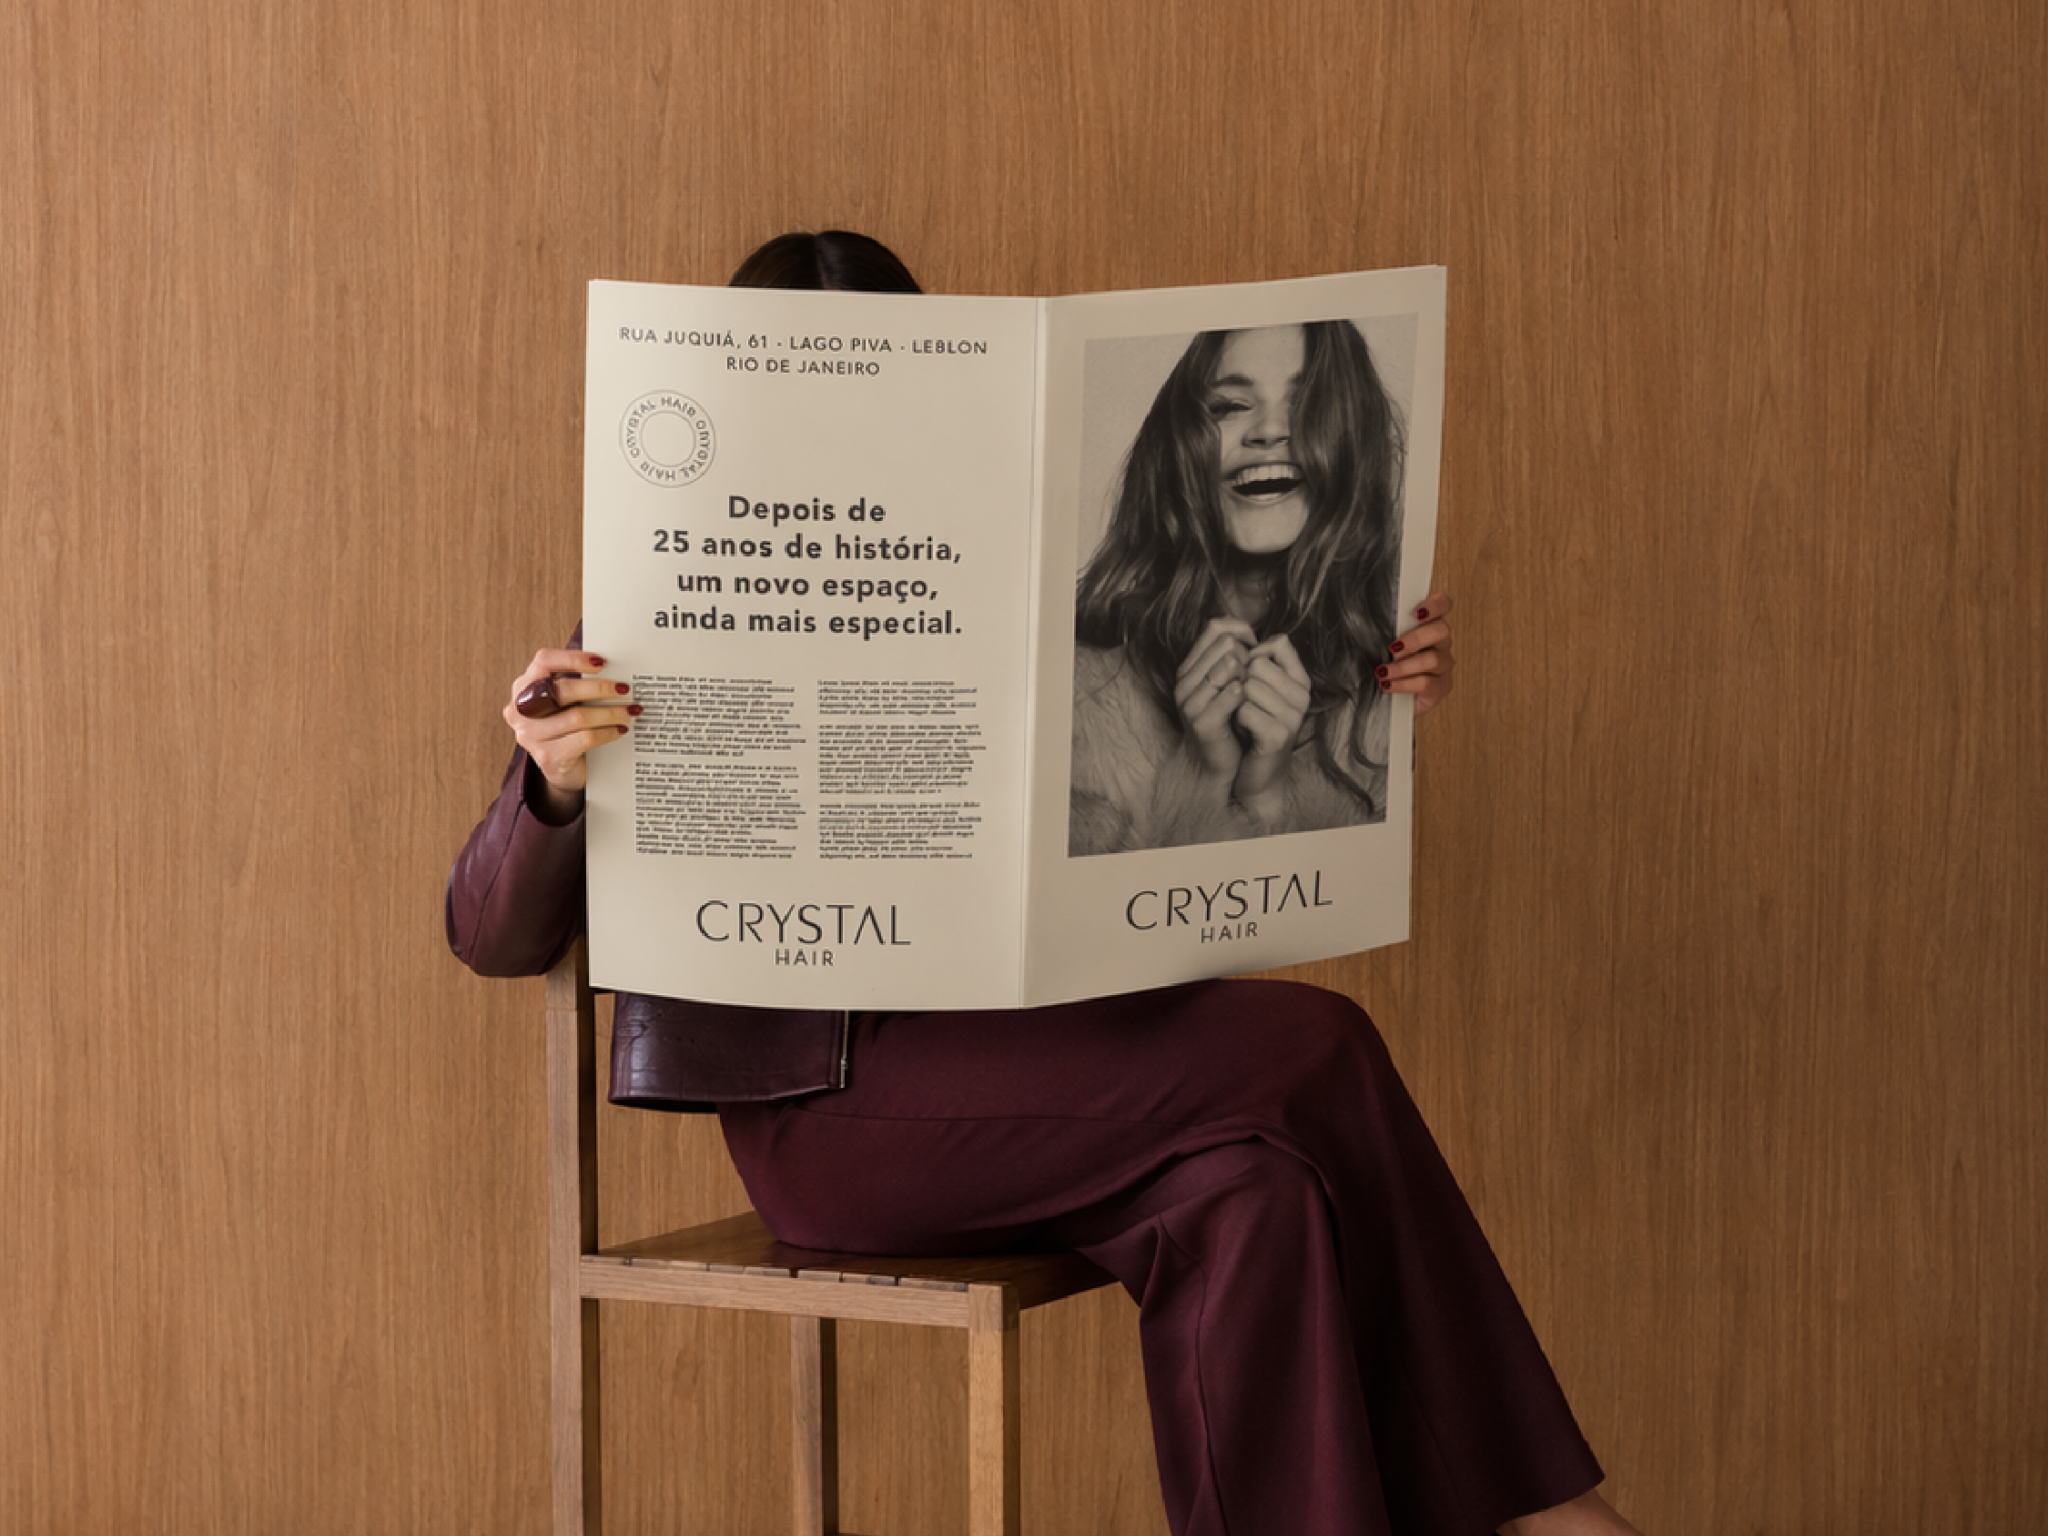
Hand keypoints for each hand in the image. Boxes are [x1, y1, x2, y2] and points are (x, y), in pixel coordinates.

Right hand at [503, 648, 634, 816]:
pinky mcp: (548, 756)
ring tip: (629, 712)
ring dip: (610, 713)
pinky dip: (607, 732)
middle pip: (563, 690)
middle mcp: (521, 710)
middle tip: (623, 689)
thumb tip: (613, 669)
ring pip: (577, 717)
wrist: (563, 770)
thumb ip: (578, 683)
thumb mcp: (567, 702)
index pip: (544, 662)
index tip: (601, 662)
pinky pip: (585, 738)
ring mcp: (531, 735)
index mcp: (524, 687)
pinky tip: (619, 730)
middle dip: (599, 688)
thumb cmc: (567, 727)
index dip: (572, 658)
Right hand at [1172, 617, 1259, 779]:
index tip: (1254, 649)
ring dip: (1248, 673)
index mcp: (1188, 668)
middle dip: (1247, 654)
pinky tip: (1248, 699)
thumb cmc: (1224, 720)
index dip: (1241, 632)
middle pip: (1225, 644)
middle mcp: (1185, 681)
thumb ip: (1229, 656)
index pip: (1215, 628)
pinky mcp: (1204, 721)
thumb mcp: (1222, 684)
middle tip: (1254, 674)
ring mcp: (1191, 701)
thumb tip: (1244, 628)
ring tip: (1252, 688)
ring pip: (1228, 665)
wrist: (1211, 764)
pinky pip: (1231, 693)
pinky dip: (1245, 693)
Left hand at [1231, 633, 1312, 823]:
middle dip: (1240, 682)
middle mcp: (1302, 695)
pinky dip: (1236, 719)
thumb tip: (1244, 633)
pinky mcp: (1278, 736)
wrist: (1257, 773)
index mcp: (1300, 679)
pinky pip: (1245, 710)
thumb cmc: (1254, 726)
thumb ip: (1259, 660)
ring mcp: (1293, 716)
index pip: (1278, 643)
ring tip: (1244, 719)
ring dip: (1236, 702)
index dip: (1253, 655)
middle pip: (1257, 664)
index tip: (1250, 677)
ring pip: (1248, 687)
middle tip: (1244, 704)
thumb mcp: (1260, 689)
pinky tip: (1243, 730)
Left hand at [1378, 592, 1455, 717]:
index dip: (1435, 605)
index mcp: (1429, 625)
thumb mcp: (1385, 644)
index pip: (1444, 605)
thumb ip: (1386, 630)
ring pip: (1432, 659)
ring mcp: (1444, 665)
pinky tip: (1387, 685)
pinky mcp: (1441, 686)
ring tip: (1382, 672)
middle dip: (1415, 639)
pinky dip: (1403, 684)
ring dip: (1403, 666)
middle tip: (1392, 648)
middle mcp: (1441, 642)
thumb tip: (1363, 621)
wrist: (1394, 700)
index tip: (1417, 612)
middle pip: (1441, 631)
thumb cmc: (1389, 664)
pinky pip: (1425, 683)